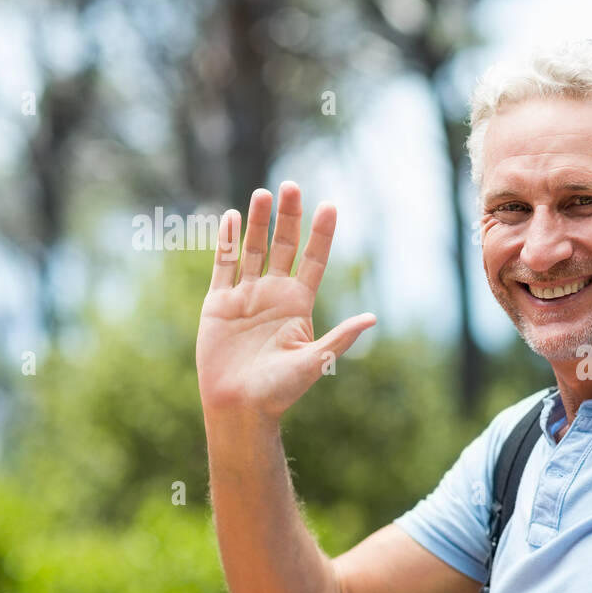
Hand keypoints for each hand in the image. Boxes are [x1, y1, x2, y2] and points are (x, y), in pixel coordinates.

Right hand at [196, 181, 375, 420]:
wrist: (239, 407)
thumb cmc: (279, 391)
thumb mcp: (315, 361)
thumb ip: (340, 338)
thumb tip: (373, 318)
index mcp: (299, 305)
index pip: (313, 261)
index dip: (321, 235)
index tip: (330, 206)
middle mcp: (274, 294)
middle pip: (283, 246)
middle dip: (289, 217)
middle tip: (293, 186)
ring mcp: (246, 296)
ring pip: (253, 249)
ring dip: (259, 222)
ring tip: (265, 193)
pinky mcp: (218, 303)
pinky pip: (224, 266)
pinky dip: (227, 242)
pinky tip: (233, 217)